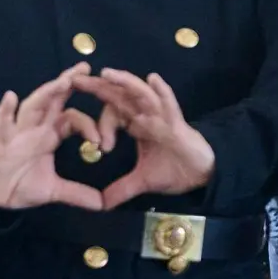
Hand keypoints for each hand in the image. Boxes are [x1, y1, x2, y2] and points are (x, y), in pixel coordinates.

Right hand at [0, 64, 104, 210]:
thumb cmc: (21, 184)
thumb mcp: (53, 190)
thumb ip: (77, 193)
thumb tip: (101, 205)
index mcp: (50, 134)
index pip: (72, 118)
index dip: (89, 126)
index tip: (102, 143)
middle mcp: (36, 127)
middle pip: (54, 99)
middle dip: (68, 82)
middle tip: (85, 67)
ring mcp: (19, 132)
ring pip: (33, 106)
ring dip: (46, 92)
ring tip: (61, 81)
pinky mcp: (3, 142)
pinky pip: (3, 124)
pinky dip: (5, 111)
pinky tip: (10, 97)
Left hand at [71, 69, 214, 209]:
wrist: (202, 174)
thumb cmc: (175, 170)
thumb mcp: (143, 181)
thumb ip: (122, 189)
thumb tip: (102, 205)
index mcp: (137, 125)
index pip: (113, 114)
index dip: (102, 123)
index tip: (97, 144)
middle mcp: (147, 116)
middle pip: (120, 96)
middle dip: (99, 87)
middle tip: (76, 78)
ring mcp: (162, 116)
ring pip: (140, 94)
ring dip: (124, 82)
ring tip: (106, 73)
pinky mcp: (177, 122)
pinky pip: (169, 104)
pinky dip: (162, 91)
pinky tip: (153, 79)